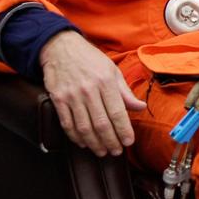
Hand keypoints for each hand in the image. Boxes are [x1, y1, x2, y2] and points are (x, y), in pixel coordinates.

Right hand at [39, 30, 144, 156]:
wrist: (60, 47)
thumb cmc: (90, 59)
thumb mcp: (112, 70)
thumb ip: (125, 92)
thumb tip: (140, 107)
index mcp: (106, 82)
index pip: (117, 112)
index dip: (124, 131)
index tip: (128, 142)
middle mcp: (89, 90)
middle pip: (101, 124)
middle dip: (111, 142)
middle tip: (116, 151)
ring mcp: (72, 96)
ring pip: (84, 128)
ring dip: (94, 144)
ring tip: (102, 151)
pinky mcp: (58, 99)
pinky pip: (67, 124)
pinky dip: (76, 137)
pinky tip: (84, 142)